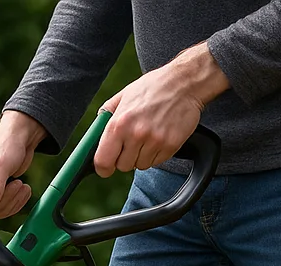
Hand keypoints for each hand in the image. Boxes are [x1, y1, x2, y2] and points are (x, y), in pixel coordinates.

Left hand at [94, 43, 229, 177]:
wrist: (185, 83)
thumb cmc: (153, 87)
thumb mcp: (124, 95)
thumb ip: (107, 114)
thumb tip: (95, 132)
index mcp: (119, 123)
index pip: (103, 161)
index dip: (103, 167)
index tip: (106, 167)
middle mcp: (135, 134)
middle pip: (123, 166)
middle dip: (125, 157)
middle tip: (133, 142)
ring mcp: (154, 141)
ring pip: (140, 165)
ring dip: (142, 155)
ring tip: (148, 135)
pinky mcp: (170, 146)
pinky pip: (157, 161)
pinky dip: (156, 153)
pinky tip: (160, 136)